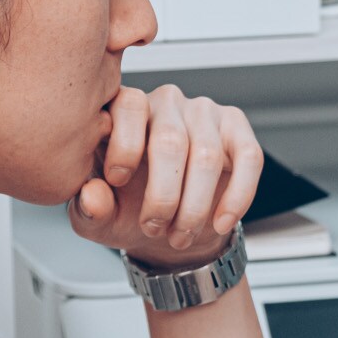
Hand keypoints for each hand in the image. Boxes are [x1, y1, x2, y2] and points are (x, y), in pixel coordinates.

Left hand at [71, 84, 263, 268]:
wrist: (168, 228)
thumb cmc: (127, 211)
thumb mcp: (99, 219)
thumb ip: (88, 209)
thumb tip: (93, 195)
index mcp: (123, 111)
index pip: (128, 106)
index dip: (124, 147)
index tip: (117, 182)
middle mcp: (164, 102)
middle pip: (170, 140)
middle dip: (163, 196)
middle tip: (155, 228)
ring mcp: (203, 112)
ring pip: (207, 155)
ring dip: (195, 206)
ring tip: (181, 235)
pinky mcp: (236, 128)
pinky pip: (248, 157)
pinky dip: (238, 197)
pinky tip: (221, 222)